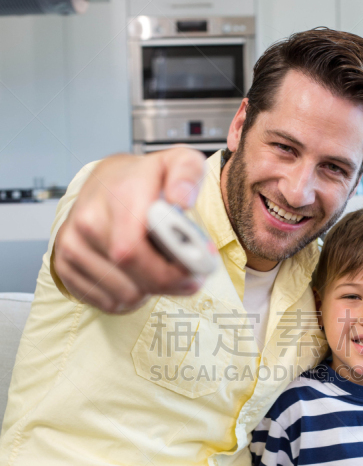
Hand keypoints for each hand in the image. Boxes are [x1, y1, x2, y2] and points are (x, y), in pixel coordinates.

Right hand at [54, 147, 205, 312]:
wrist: (105, 181)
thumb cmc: (145, 180)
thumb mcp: (177, 163)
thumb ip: (187, 174)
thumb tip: (182, 199)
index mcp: (117, 195)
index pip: (134, 251)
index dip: (168, 272)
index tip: (194, 273)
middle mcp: (88, 219)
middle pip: (132, 278)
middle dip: (166, 284)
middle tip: (187, 279)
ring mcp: (72, 243)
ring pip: (123, 296)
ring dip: (148, 292)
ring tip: (156, 270)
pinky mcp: (64, 265)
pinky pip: (106, 302)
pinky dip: (128, 299)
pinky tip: (135, 277)